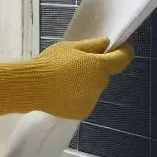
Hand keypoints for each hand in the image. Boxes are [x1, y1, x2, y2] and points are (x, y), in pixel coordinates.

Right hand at [0, 37, 133, 119]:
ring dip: (86, 83)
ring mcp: (92, 101)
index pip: (122, 59)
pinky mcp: (82, 112)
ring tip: (64, 80)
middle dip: (95, 68)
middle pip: (104, 74)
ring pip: (94, 88)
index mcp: (99, 67)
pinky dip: (78, 96)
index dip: (124, 51)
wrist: (32, 87)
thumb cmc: (50, 62)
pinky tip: (62, 92)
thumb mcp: (70, 47)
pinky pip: (85, 100)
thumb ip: (91, 45)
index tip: (122, 47)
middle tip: (76, 63)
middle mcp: (100, 85)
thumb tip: (106, 43)